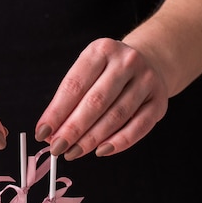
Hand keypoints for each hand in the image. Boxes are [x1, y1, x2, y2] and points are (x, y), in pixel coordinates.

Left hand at [35, 38, 167, 158]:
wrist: (149, 61)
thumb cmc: (108, 71)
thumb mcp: (88, 71)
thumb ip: (70, 99)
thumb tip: (51, 131)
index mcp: (102, 50)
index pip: (74, 85)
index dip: (56, 112)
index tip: (42, 132)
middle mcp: (126, 62)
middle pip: (95, 102)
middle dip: (73, 129)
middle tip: (57, 148)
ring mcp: (146, 80)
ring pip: (116, 116)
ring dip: (92, 139)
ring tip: (74, 152)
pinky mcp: (159, 101)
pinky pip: (138, 126)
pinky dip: (119, 142)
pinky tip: (101, 151)